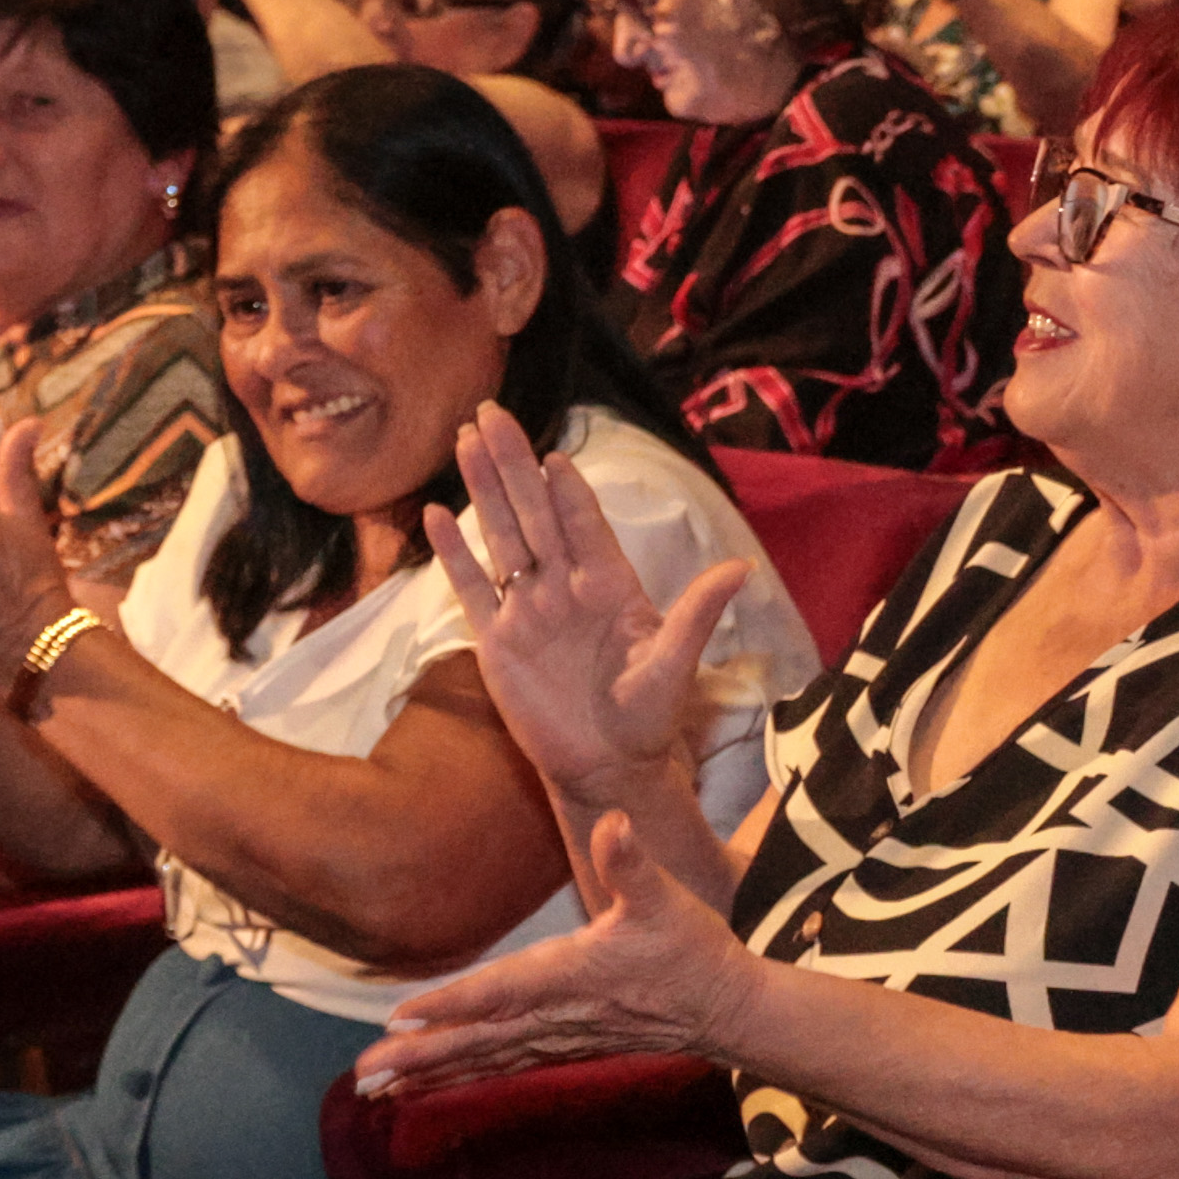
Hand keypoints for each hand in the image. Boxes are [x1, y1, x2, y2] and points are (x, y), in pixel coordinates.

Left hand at [350, 807, 757, 1096]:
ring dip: (429, 1072)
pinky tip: (427, 1086)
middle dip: (420, 1055)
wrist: (726, 1009)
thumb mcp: (667, 898)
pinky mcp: (563, 1046)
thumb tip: (615, 822)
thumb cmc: (693, 949)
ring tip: (374, 1088)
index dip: (453, 1004)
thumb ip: (633, 862)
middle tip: (363, 1075)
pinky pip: (501, 1067)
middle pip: (478, 1038)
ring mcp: (558, 1037)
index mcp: (573, 975)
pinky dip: (460, 1076)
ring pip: (483, 1059)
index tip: (401, 1016)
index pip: (502, 991)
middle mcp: (557, 1013)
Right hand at [424, 401, 750, 802]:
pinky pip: (472, 588)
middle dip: (514, 463)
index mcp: (609, 582)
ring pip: (501, 535)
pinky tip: (435, 514)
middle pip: (534, 512)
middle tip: (493, 412)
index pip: (584, 522)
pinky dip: (453, 553)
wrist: (606, 766)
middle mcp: (565, 585)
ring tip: (466, 440)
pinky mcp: (496, 639)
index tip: (554, 454)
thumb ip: (697, 613)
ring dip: (483, 489)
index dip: (568, 487)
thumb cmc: (647, 716)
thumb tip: (742, 569)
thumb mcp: (674, 664)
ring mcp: (528, 608)